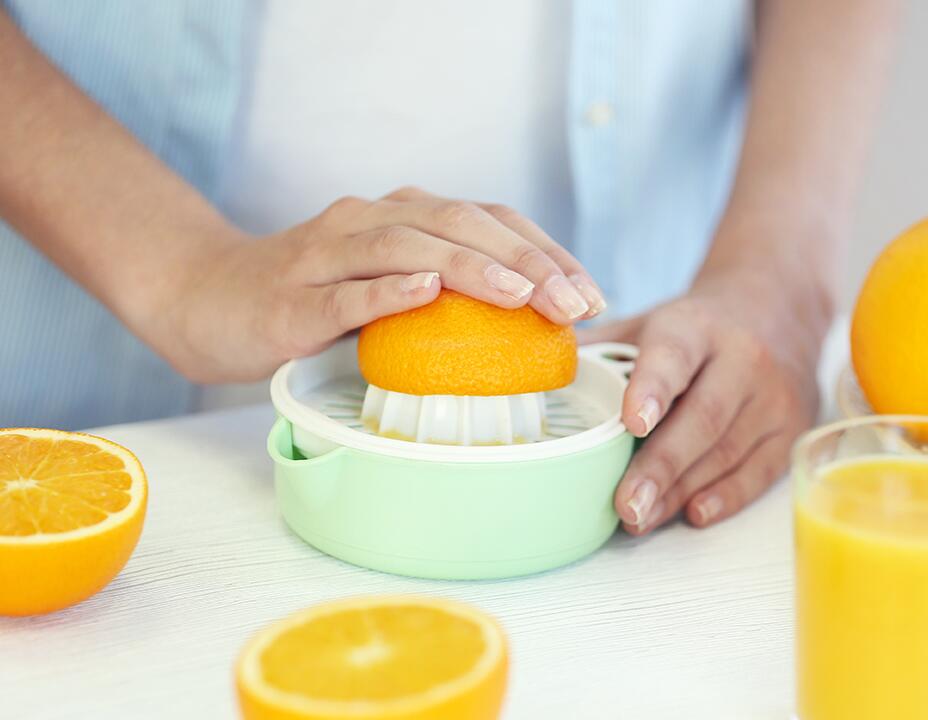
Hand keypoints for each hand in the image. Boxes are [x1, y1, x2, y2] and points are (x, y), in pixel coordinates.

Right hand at [154, 187, 605, 381]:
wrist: (205, 300)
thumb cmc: (310, 299)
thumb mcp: (389, 289)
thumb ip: (445, 293)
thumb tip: (531, 327)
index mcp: (404, 216)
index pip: (490, 219)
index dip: (546, 251)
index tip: (592, 294)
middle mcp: (371, 220)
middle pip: (462, 224)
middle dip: (527, 262)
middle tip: (575, 304)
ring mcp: (329, 253)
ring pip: (410, 247)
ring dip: (473, 268)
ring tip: (523, 295)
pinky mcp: (294, 295)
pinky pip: (346, 289)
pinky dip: (388, 289)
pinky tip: (426, 292)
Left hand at [582, 266, 828, 533]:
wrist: (778, 306)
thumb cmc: (697, 328)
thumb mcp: (648, 322)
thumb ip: (598, 350)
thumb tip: (535, 375)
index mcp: (696, 326)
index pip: (673, 356)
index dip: (652, 389)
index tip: (631, 423)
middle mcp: (743, 357)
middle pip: (703, 417)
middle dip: (661, 466)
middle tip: (625, 505)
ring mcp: (773, 394)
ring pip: (727, 450)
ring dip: (682, 490)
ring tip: (640, 519)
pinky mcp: (792, 426)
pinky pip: (759, 470)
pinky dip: (726, 496)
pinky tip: (692, 513)